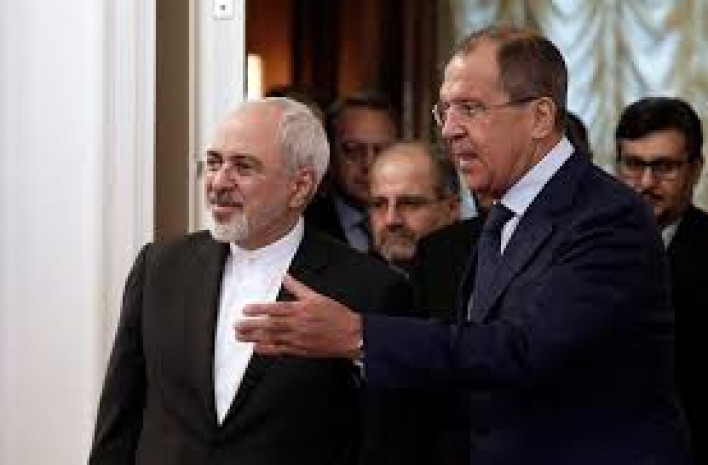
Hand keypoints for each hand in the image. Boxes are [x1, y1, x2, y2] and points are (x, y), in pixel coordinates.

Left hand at [235, 274, 362, 358]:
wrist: (351, 335)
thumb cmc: (337, 315)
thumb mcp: (317, 297)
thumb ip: (298, 287)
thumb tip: (286, 276)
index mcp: (302, 310)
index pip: (276, 309)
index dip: (259, 309)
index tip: (246, 309)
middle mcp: (298, 325)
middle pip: (270, 325)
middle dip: (251, 325)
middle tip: (236, 325)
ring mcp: (298, 339)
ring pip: (272, 338)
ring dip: (254, 337)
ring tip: (240, 336)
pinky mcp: (301, 350)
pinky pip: (281, 350)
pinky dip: (267, 349)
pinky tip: (256, 348)